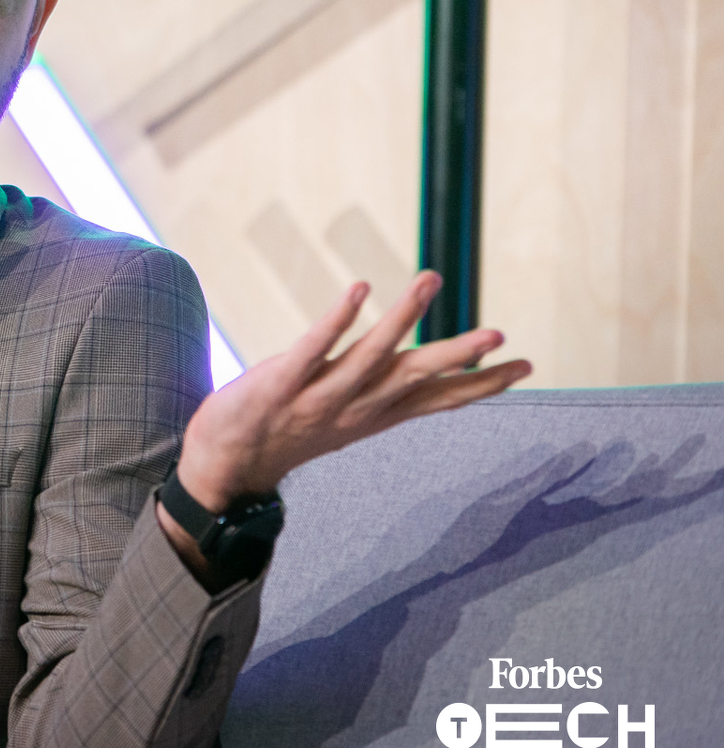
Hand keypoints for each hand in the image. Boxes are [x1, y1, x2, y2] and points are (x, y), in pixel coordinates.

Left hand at [174, 271, 533, 515]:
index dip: (480, 384)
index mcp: (373, 416)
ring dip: (401, 319)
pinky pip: (311, 350)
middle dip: (458, 358)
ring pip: (368, 357)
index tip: (525, 367)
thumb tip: (420, 374)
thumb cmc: (285, 433)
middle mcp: (352, 409)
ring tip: (430, 281)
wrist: (222, 466)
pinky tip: (358, 289)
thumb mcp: (345, 420)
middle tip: (499, 335)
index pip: (437, 401)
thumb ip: (382, 395)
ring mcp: (316, 398)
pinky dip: (337, 320)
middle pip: (414, 379)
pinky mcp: (277, 385)